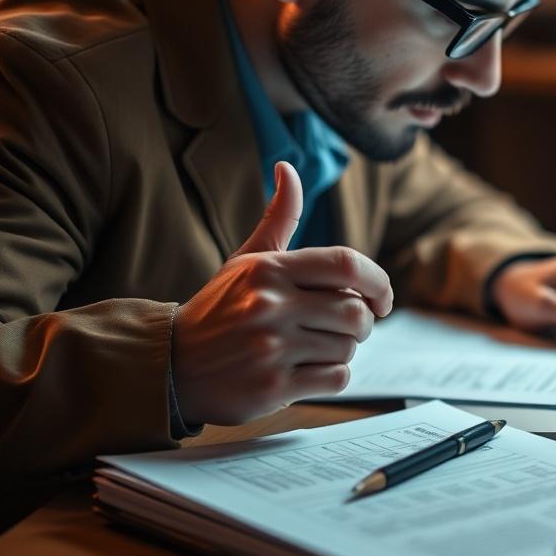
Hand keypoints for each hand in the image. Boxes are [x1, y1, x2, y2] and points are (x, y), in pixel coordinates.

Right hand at [172, 161, 392, 425]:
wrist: (171, 365)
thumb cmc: (219, 308)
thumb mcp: (245, 260)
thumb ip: (277, 218)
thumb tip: (288, 168)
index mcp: (269, 269)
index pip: (346, 264)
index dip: (379, 281)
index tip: (383, 298)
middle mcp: (270, 305)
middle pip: (356, 311)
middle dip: (363, 322)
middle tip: (348, 327)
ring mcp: (270, 347)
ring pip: (348, 347)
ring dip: (343, 349)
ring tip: (316, 347)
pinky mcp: (272, 386)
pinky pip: (335, 379)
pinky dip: (332, 376)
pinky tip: (308, 370)